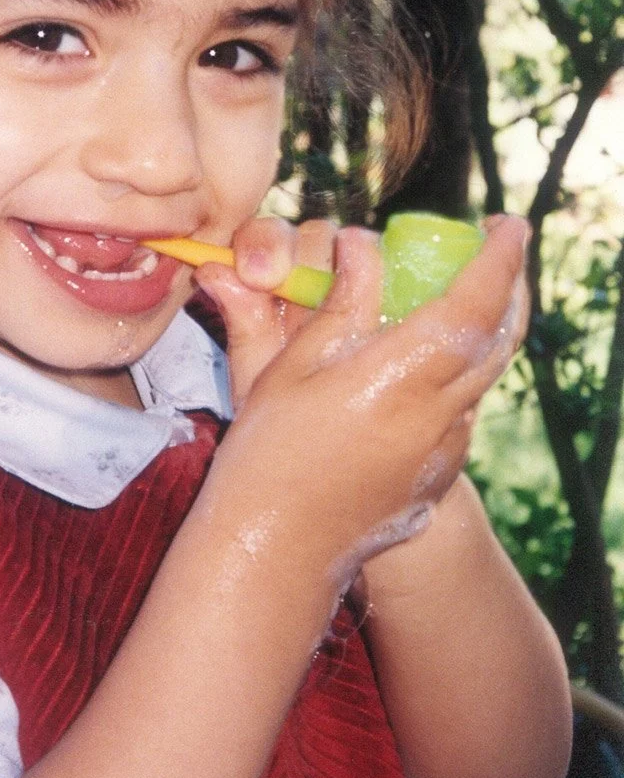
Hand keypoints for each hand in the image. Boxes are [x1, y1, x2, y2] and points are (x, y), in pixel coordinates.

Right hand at [195, 214, 528, 593]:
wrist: (275, 554)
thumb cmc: (268, 457)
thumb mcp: (288, 367)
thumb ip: (337, 303)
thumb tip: (359, 244)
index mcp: (402, 379)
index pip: (477, 304)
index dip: (500, 258)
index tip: (507, 223)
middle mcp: (440, 414)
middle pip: (504, 337)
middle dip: (510, 282)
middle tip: (496, 245)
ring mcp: (444, 450)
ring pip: (485, 372)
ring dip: (484, 325)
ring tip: (454, 292)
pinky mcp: (437, 474)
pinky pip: (461, 406)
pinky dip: (455, 368)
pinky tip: (416, 362)